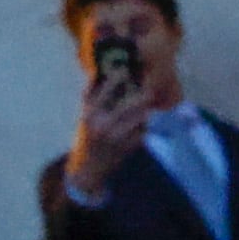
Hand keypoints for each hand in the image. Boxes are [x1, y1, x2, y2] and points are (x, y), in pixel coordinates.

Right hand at [65, 71, 149, 200]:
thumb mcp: (85, 117)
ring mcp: (115, 138)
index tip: (124, 70)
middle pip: (126, 107)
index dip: (114, 80)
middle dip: (140, 97)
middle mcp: (102, 125)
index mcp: (90, 115)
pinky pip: (142, 133)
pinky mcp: (126, 148)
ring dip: (147, 112)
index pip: (102, 93)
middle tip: (150, 89)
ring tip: (153, 104)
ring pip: (138, 120)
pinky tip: (150, 122)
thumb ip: (89, 97)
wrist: (91, 169)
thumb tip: (95, 75)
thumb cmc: (90, 138)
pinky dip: (147, 126)